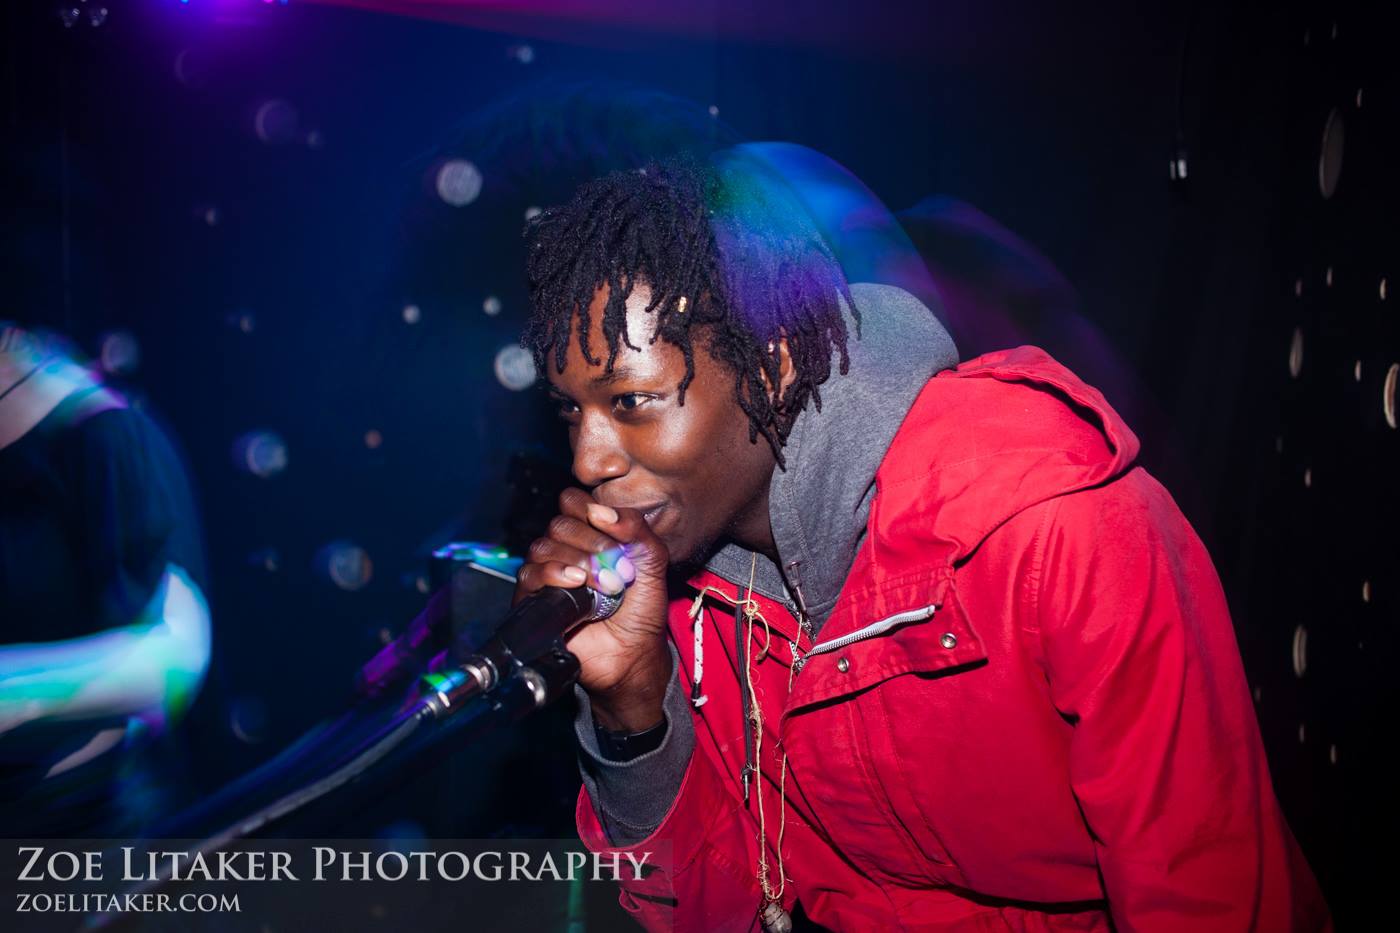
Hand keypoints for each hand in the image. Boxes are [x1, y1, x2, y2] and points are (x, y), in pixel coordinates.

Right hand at [514, 487, 671, 730]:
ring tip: (602, 583)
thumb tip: (601, 510)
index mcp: (590, 535)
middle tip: (616, 566)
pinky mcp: (533, 599)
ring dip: (576, 560)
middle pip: (559, 523)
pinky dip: (553, 574)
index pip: (573, 502)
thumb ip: (636, 528)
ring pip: (543, 546)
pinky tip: (576, 584)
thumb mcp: (652, 562)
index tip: (615, 532)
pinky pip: (529, 574)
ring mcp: (547, 575)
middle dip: (591, 542)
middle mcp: (564, 551)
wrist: (633, 655)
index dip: (590, 510)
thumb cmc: (642, 611)